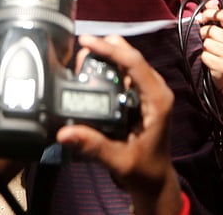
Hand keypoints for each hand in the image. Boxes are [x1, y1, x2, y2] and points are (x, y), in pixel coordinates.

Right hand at [56, 36, 179, 212]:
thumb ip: (93, 145)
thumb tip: (65, 133)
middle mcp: (156, 90)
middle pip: (130, 55)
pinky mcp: (142, 95)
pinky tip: (92, 69)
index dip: (109, 48)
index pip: (134, 62)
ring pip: (127, 60)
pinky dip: (108, 65)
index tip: (86, 41)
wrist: (155, 181)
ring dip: (105, 55)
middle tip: (80, 51)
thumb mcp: (119, 160)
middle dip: (105, 48)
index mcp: (157, 100)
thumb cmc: (144, 171)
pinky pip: (125, 71)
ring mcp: (150, 91)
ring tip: (81, 59)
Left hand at [198, 1, 222, 88]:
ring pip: (207, 43)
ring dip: (204, 47)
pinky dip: (203, 57)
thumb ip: (216, 17)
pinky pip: (205, 56)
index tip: (203, 17)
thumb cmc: (220, 50)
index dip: (210, 13)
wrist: (221, 73)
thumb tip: (210, 3)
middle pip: (211, 30)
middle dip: (204, 34)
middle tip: (207, 40)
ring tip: (209, 51)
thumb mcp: (220, 32)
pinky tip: (209, 60)